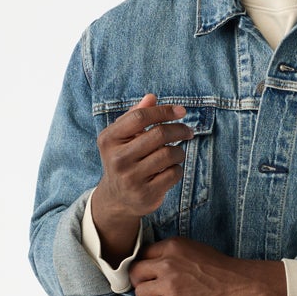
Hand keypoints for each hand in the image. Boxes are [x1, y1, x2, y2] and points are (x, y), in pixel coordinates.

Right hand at [95, 93, 193, 222]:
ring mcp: (131, 179)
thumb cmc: (123, 159)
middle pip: (159, 134)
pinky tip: (171, 169)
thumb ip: (135, 115)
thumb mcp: (122, 137)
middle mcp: (117, 159)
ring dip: (179, 151)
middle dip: (179, 130)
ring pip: (169, 154)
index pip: (140, 117)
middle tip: (188, 131)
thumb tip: (151, 98)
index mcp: (109, 139)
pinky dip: (177, 168)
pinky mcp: (145, 194)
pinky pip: (173, 174)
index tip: (181, 111)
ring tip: (177, 153)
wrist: (116, 198)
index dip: (164, 111)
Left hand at [129, 238, 286, 295]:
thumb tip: (150, 266)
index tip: (151, 276)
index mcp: (172, 247)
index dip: (145, 267)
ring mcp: (170, 286)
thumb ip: (171, 254)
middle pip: (135, 273)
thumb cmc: (220, 271)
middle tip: (155, 290)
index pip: (142, 255)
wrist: (241, 287)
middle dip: (142, 283)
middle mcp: (168, 264)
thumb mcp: (194, 249)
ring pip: (140, 293)